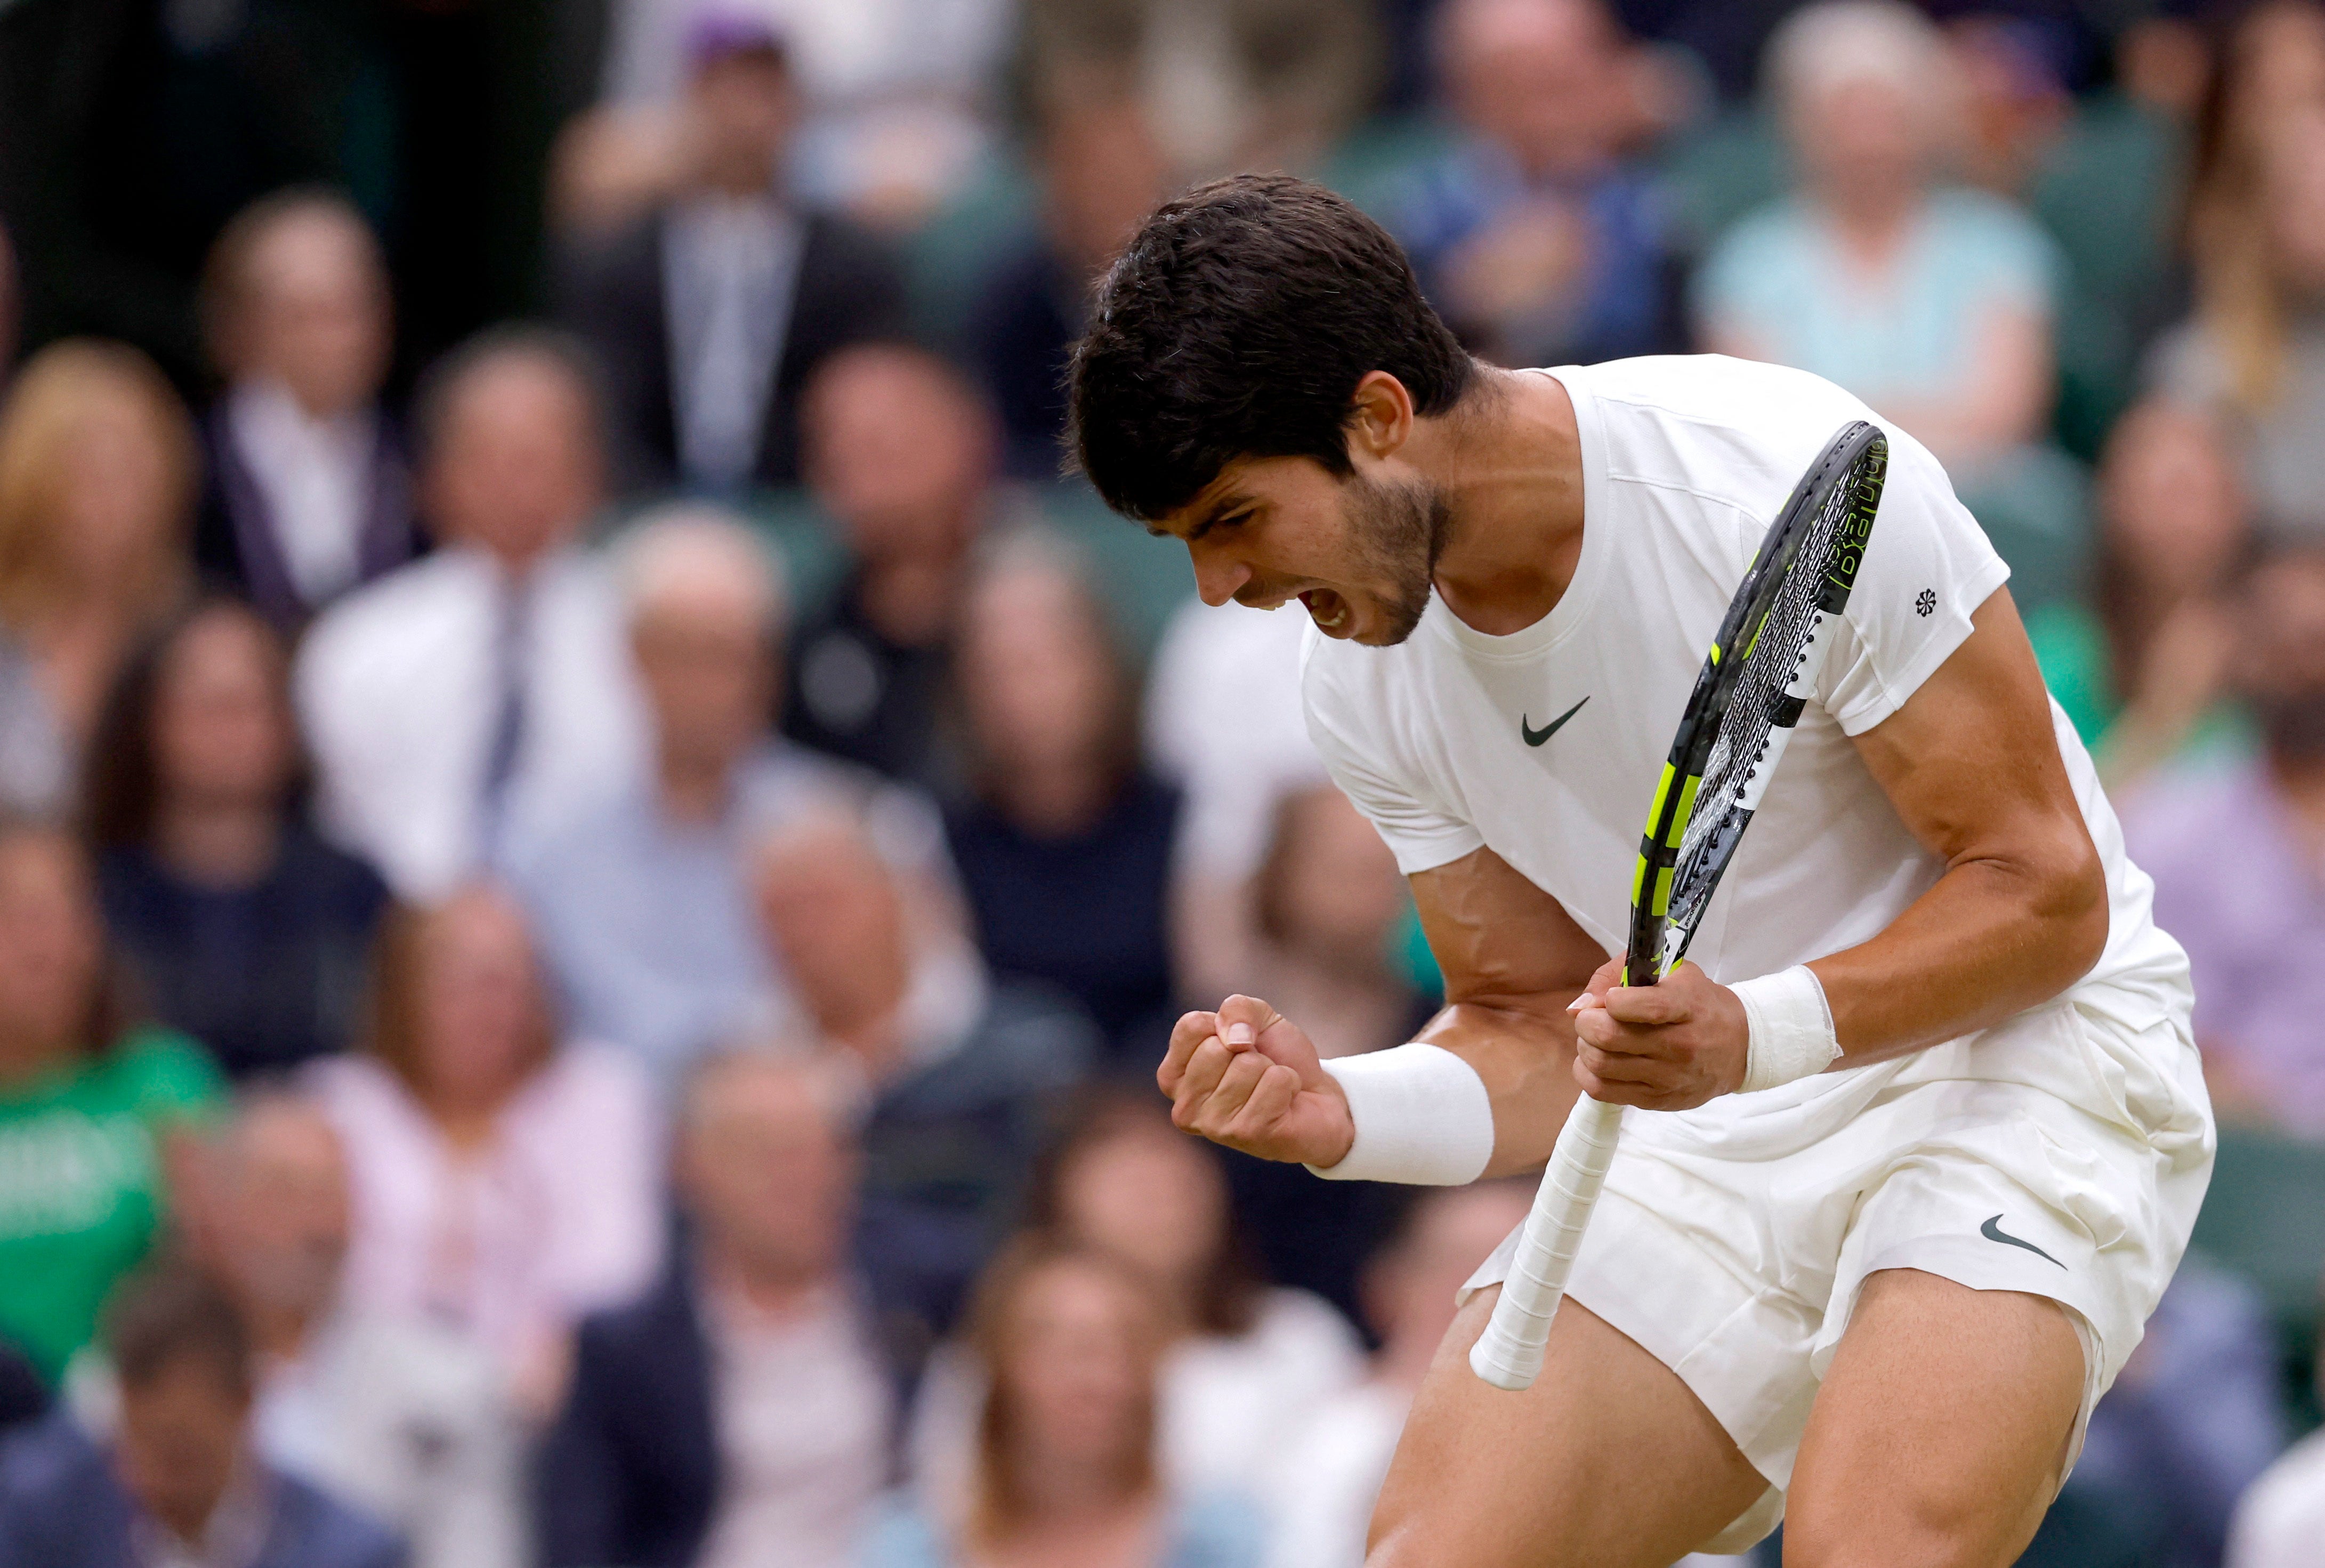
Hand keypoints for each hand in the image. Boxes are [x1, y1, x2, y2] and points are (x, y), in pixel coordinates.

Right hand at [1158, 994, 1353, 1166]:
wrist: (1318, 1096)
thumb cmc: (1277, 1058)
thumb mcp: (1256, 1018)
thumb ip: (1237, 1008)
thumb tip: (1234, 1039)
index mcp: (1174, 1077)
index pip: (1191, 1026)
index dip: (1228, 1025)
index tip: (1239, 1045)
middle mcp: (1185, 1107)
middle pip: (1216, 1048)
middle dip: (1250, 1051)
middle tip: (1258, 1073)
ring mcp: (1214, 1126)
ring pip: (1247, 1066)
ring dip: (1271, 1070)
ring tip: (1271, 1089)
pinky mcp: (1247, 1135)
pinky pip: (1275, 1082)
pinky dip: (1290, 1083)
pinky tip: (1285, 1103)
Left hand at [1570, 958, 1747, 1110]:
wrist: (1740, 1046)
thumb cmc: (1698, 1003)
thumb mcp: (1672, 972)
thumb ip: (1620, 974)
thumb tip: (1577, 1006)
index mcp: (1688, 1006)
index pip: (1644, 1005)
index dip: (1612, 999)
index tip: (1611, 997)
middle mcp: (1681, 1046)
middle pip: (1608, 1037)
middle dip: (1586, 1022)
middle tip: (1592, 1017)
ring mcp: (1669, 1077)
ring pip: (1600, 1065)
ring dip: (1585, 1047)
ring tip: (1595, 1037)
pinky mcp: (1658, 1100)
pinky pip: (1602, 1091)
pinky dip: (1588, 1072)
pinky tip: (1597, 1059)